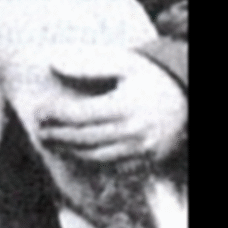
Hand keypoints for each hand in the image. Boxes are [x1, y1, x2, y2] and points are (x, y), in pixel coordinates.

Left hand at [36, 50, 186, 164]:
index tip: (39, 111)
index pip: (79, 114)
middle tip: (39, 131)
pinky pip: (114, 166)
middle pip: (84, 138)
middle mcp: (132, 131)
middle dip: (58, 136)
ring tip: (52, 143)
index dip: (55, 114)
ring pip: (97, 156)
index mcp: (124, 106)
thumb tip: (53, 63)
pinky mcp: (147, 160)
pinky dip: (92, 161)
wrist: (189, 95)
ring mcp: (141, 149)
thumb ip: (87, 64)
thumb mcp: (123, 62)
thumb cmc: (151, 76)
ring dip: (70, 151)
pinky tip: (77, 153)